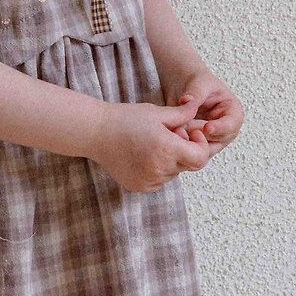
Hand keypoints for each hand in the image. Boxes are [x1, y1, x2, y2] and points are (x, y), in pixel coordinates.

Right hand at [87, 100, 214, 193]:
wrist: (95, 132)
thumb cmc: (125, 118)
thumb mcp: (157, 113)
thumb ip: (182, 114)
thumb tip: (197, 109)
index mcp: (167, 149)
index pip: (201, 158)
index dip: (200, 145)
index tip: (190, 134)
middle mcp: (160, 169)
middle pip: (187, 165)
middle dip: (185, 150)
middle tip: (168, 134)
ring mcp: (149, 181)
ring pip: (173, 173)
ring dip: (170, 160)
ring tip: (152, 144)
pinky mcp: (139, 187)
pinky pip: (159, 180)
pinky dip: (158, 169)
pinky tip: (143, 155)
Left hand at [170, 68, 244, 151]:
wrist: (183, 85)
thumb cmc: (196, 81)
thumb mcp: (198, 83)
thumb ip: (195, 93)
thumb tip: (186, 101)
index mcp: (233, 112)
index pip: (232, 124)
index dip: (221, 128)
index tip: (207, 127)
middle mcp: (225, 129)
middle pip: (219, 141)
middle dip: (202, 137)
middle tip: (186, 129)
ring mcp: (212, 138)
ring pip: (205, 150)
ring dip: (191, 143)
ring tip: (177, 130)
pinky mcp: (197, 144)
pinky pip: (192, 151)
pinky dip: (182, 146)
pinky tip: (172, 135)